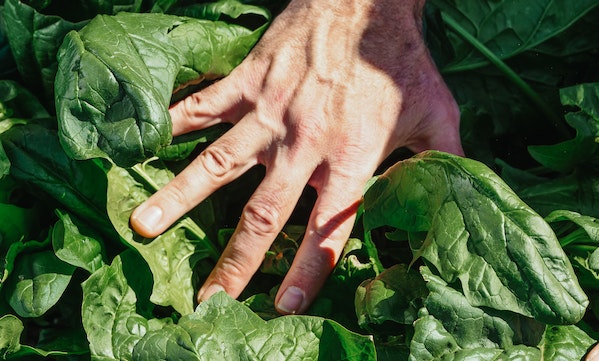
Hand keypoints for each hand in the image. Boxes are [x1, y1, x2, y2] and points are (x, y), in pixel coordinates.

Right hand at [130, 0, 462, 313]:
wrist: (365, 3)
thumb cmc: (400, 63)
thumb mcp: (436, 115)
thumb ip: (443, 161)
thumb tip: (451, 198)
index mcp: (352, 157)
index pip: (328, 228)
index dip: (308, 270)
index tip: (284, 306)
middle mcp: (304, 143)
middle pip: (264, 213)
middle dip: (236, 261)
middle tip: (207, 299)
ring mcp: (270, 112)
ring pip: (218, 163)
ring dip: (179, 197)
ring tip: (142, 227)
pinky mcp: (249, 82)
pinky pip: (205, 105)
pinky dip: (175, 124)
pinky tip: (144, 144)